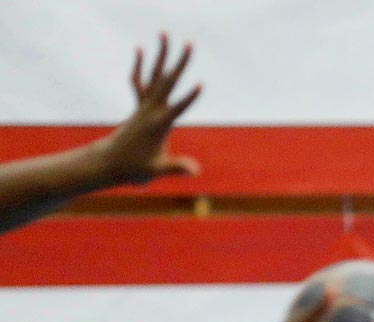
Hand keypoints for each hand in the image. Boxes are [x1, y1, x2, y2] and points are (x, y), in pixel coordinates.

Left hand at [93, 35, 202, 186]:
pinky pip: (140, 82)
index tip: (200, 84)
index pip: (176, 109)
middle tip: (189, 43)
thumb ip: (176, 168)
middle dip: (179, 63)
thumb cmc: (134, 169)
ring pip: (154, 75)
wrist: (108, 163)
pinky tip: (139, 50)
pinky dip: (140, 66)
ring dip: (162, 55)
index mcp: (157, 125)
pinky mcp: (139, 107)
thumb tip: (195, 170)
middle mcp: (150, 110)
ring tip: (165, 34)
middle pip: (167, 82)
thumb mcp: (156, 170)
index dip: (189, 98)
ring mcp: (143, 106)